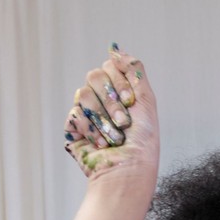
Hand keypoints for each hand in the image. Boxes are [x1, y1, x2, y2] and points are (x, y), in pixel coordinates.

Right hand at [65, 46, 157, 190]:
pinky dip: (90, 129)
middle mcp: (102, 100)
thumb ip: (134, 70)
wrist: (128, 169)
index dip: (119, 82)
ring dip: (102, 117)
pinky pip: (74, 113)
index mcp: (119, 91)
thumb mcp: (146, 99)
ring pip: (83, 93)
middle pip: (93, 76)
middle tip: (124, 122)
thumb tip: (115, 49)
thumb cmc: (143, 140)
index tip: (131, 102)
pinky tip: (101, 144)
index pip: (109, 66)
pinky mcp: (74, 129)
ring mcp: (86, 113)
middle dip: (111, 100)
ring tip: (114, 138)